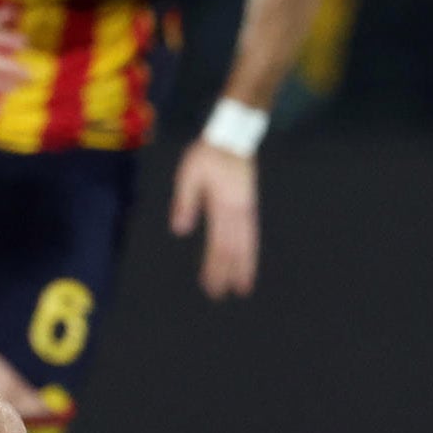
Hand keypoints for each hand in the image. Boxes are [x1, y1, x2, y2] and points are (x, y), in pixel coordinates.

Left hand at [169, 138, 258, 297]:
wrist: (232, 138)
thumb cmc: (207, 155)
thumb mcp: (189, 174)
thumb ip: (185, 202)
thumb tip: (180, 231)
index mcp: (222, 207)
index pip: (217, 244)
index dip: (214, 267)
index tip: (210, 285)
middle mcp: (238, 213)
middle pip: (233, 249)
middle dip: (227, 273)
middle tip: (222, 294)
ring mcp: (247, 210)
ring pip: (247, 244)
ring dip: (244, 266)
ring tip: (244, 286)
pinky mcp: (249, 206)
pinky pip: (252, 234)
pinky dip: (251, 250)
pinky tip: (248, 261)